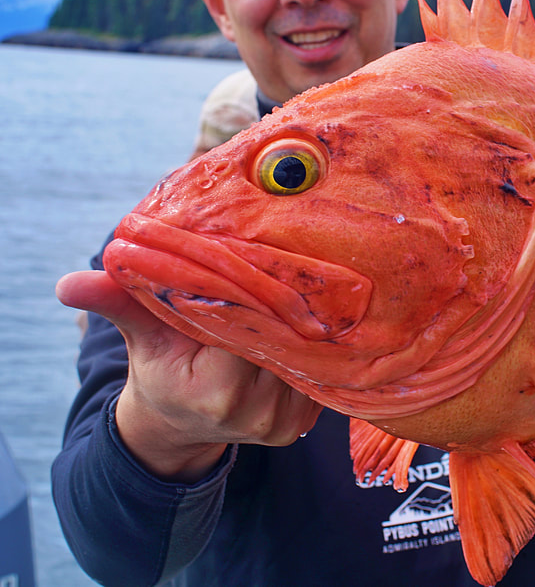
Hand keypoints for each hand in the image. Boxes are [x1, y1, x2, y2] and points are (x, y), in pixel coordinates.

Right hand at [57, 270, 322, 481]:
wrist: (179, 423)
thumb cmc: (161, 368)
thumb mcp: (139, 334)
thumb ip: (117, 302)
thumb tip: (68, 284)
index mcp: (215, 392)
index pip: (248, 328)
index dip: (251, 294)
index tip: (254, 261)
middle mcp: (255, 412)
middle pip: (282, 338)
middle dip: (279, 304)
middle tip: (283, 265)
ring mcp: (284, 421)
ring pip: (305, 352)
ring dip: (299, 324)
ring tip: (294, 290)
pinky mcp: (305, 422)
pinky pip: (317, 370)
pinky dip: (308, 347)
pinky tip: (302, 324)